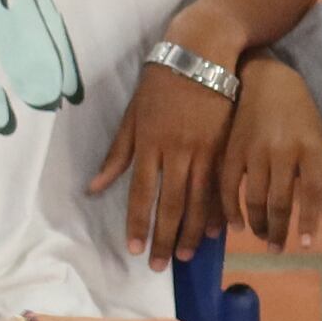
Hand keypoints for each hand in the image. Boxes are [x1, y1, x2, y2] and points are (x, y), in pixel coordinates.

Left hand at [85, 53, 235, 265]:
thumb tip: (95, 187)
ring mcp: (204, 149)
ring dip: (193, 231)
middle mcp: (176, 151)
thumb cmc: (159, 84)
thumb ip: (117, 154)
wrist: (201, 55)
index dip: (138, 224)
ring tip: (188, 255)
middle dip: (165, 237)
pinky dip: (220, 210)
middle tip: (162, 266)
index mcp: (148, 144)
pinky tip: (219, 231)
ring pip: (198, 200)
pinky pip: (223, 185)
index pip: (140, 194)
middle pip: (170, 203)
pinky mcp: (226, 145)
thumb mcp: (132, 116)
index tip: (136, 250)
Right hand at [219, 58, 321, 253]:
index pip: (310, 194)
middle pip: (279, 201)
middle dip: (278, 230)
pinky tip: (235, 224)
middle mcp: (282, 151)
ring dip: (256, 223)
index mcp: (309, 149)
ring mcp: (254, 151)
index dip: (307, 222)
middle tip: (276, 249)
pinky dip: (230, 208)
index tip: (304, 246)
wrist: (266, 80)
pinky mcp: (231, 149)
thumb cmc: (300, 114)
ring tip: (261, 236)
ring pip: (254, 197)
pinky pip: (228, 186)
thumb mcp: (320, 143)